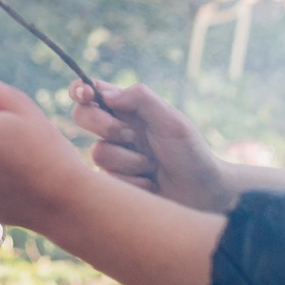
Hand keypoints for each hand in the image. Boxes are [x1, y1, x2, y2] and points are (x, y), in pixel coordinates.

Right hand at [71, 80, 236, 211]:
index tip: (85, 95)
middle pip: (82, 116)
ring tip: (153, 167)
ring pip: (98, 152)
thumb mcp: (171, 120)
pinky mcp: (115, 181)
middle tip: (132, 136)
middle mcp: (117, 130)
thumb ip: (141, 99)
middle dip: (105, 126)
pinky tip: (151, 183)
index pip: (94, 91)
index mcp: (129, 109)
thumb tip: (105, 94)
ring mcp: (115, 156)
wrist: (203, 194)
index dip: (81, 90)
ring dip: (130, 161)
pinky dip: (134, 180)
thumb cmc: (190, 153)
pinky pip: (108, 178)